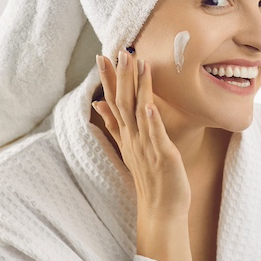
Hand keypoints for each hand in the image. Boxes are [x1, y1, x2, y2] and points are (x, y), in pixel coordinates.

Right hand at [93, 50, 191, 218]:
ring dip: (138, 87)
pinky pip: (155, 135)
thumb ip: (114, 123)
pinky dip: (151, 120)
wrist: (160, 209)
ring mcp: (146, 146)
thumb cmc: (149, 177)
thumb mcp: (128, 146)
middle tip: (120, 51)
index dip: (108, 78)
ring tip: (137, 64)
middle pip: (123, 101)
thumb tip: (98, 103)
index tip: (102, 56)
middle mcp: (132, 137)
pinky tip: (149, 105)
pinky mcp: (162, 156)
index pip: (113, 101)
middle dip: (121, 75)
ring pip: (139, 112)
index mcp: (126, 134)